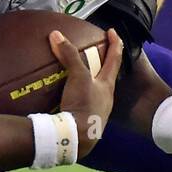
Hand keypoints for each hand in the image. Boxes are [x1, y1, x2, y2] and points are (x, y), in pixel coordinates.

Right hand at [50, 29, 123, 157]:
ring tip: (77, 74)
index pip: (115, 59)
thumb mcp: (78, 77)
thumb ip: (69, 56)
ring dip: (88, 82)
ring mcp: (96, 112)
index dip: (115, 43)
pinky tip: (67, 97)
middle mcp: (105, 99)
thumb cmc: (84, 105)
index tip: (114, 32)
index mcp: (107, 85)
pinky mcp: (85, 123)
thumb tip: (56, 35)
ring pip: (94, 92)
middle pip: (106, 76)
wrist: (76, 139)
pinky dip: (76, 97)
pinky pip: (82, 104)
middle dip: (101, 64)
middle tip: (94, 52)